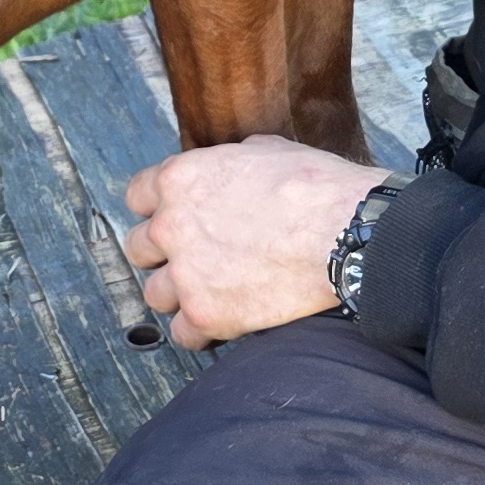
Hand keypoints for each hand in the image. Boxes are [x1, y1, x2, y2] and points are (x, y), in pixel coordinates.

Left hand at [124, 139, 386, 347]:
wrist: (347, 234)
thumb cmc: (317, 188)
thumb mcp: (269, 150)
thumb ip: (234, 160)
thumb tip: (239, 162)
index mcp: (181, 180)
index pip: (137, 195)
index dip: (159, 208)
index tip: (178, 220)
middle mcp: (171, 226)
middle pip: (138, 248)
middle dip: (164, 254)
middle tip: (196, 259)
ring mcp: (186, 274)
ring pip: (155, 295)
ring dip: (180, 295)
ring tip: (213, 293)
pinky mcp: (206, 314)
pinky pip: (183, 334)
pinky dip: (201, 331)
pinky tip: (225, 320)